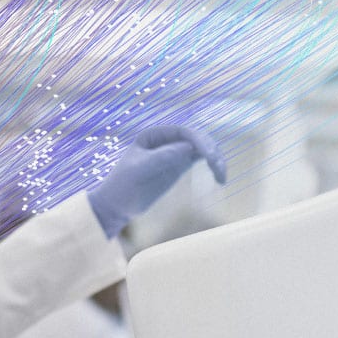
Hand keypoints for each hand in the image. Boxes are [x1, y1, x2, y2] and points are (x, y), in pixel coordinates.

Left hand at [87, 125, 225, 237]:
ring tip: (221, 177)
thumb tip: (187, 147)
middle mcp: (166, 140)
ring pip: (202, 149)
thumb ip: (161, 158)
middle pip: (197, 138)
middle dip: (211, 150)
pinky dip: (212, 166)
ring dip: (215, 159)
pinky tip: (219, 178)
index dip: (199, 141)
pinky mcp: (179, 166)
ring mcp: (174, 152)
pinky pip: (200, 159)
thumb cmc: (122, 186)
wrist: (116, 205)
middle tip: (218, 168)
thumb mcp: (138, 171)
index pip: (182, 132)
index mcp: (153, 135)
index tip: (208, 156)